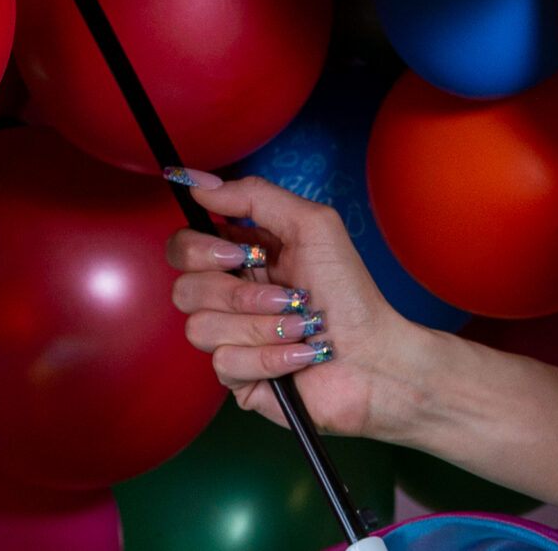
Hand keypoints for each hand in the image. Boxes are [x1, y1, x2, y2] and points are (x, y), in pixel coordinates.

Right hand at [166, 170, 434, 441]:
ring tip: (302, 326)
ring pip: (201, 329)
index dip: (201, 250)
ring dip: (263, 327)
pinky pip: (224, 364)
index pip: (183, 247)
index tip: (242, 253)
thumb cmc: (349, 291)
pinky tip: (300, 357)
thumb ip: (254, 196)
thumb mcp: (311, 225)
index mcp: (241, 257)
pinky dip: (271, 358)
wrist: (374, 356)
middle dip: (241, 294)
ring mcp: (229, 339)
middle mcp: (229, 296)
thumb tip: (197, 180)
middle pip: (184, 289)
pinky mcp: (236, 378)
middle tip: (287, 295)